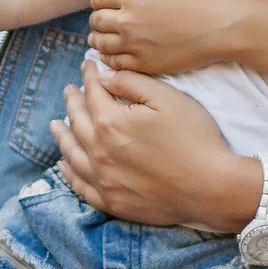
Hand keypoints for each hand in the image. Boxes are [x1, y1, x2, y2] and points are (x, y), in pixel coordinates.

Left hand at [50, 64, 247, 233]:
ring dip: (62, 136)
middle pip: (77, 121)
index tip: (86, 66)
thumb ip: (132, 82)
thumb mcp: (167, 98)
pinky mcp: (112, 202)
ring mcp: (103, 180)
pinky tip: (64, 164)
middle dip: (72, 102)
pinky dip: (69, 172)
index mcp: (110, 123)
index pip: (92, 93)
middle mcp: (99, 152)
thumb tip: (105, 78)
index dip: (89, 76)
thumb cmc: (194, 138)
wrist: (211, 187)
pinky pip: (80, 186)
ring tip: (56, 124)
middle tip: (69, 90)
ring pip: (72, 154)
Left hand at [88, 0, 243, 73]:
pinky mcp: (145, 64)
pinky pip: (115, 64)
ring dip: (99, 39)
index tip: (106, 2)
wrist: (222, 25)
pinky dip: (109, 59)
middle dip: (98, 19)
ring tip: (103, 38)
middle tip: (104, 20)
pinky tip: (113, 54)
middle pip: (96, 22)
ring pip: (101, 44)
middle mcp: (127, 21)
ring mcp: (135, 45)